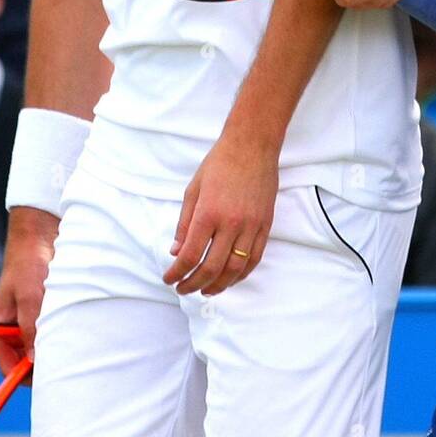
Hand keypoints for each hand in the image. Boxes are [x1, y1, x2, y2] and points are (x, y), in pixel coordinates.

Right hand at [0, 206, 58, 376]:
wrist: (43, 232)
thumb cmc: (29, 261)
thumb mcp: (29, 295)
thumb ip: (29, 327)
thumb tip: (33, 360)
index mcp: (1, 327)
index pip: (8, 365)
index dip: (23, 376)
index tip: (46, 379)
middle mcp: (17, 327)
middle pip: (29, 359)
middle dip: (45, 362)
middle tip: (68, 361)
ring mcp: (34, 318)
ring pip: (46, 343)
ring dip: (58, 343)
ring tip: (73, 335)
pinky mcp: (50, 309)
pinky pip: (58, 327)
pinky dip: (66, 328)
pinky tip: (78, 321)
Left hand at [163, 134, 277, 296]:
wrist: (252, 146)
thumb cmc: (219, 163)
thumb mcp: (193, 189)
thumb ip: (184, 223)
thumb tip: (177, 251)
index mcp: (208, 213)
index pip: (190, 255)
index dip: (177, 273)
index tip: (169, 279)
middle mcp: (231, 223)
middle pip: (211, 268)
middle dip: (194, 284)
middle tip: (184, 289)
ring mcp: (251, 226)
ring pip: (235, 269)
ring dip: (219, 285)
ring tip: (206, 290)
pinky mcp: (265, 225)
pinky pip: (254, 258)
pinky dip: (242, 274)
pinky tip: (230, 278)